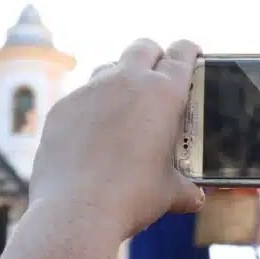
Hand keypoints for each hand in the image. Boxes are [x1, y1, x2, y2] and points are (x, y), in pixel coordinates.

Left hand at [29, 38, 204, 239]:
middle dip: (154, 56)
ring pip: (110, 68)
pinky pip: (82, 96)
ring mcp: (90, 90)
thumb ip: (186, 188)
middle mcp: (127, 81)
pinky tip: (93, 135)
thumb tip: (196, 198)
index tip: (191, 55)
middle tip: (159, 76)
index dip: (189, 51)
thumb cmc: (133, 197)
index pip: (182, 52)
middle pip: (143, 47)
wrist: (76, 211)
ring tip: (125, 108)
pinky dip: (92, 107)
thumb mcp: (170, 192)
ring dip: (121, 79)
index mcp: (164, 93)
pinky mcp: (63, 106)